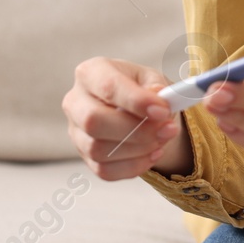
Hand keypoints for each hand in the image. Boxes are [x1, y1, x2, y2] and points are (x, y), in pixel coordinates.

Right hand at [62, 58, 186, 180]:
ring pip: (98, 149)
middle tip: (167, 129)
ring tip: (163, 139)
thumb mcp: (152, 78)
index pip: (107, 86)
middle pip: (93, 121)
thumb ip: (157, 86)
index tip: (163, 111)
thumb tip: (160, 97)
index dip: (136, 101)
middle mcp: (76, 101)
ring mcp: (76, 131)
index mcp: (91, 72)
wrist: (138, 109)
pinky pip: (104, 170)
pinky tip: (152, 153)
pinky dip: (134, 166)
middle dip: (136, 130)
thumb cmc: (141, 88)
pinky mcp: (84, 156)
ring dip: (138, 149)